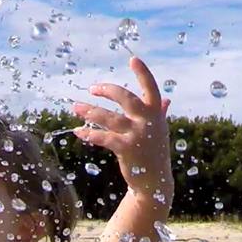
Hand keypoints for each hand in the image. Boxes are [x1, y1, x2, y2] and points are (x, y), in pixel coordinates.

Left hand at [70, 56, 172, 205]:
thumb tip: (166, 100)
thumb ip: (160, 114)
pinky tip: (78, 132)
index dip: (143, 73)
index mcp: (156, 114)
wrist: (154, 182)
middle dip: (107, 90)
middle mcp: (148, 122)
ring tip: (76, 108)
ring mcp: (137, 135)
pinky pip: (103, 137)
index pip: (151, 88)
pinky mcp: (126, 149)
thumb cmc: (155, 154)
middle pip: (125, 97)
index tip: (133, 59)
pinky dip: (89, 134)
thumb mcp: (160, 131)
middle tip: (92, 88)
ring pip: (108, 118)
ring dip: (90, 112)